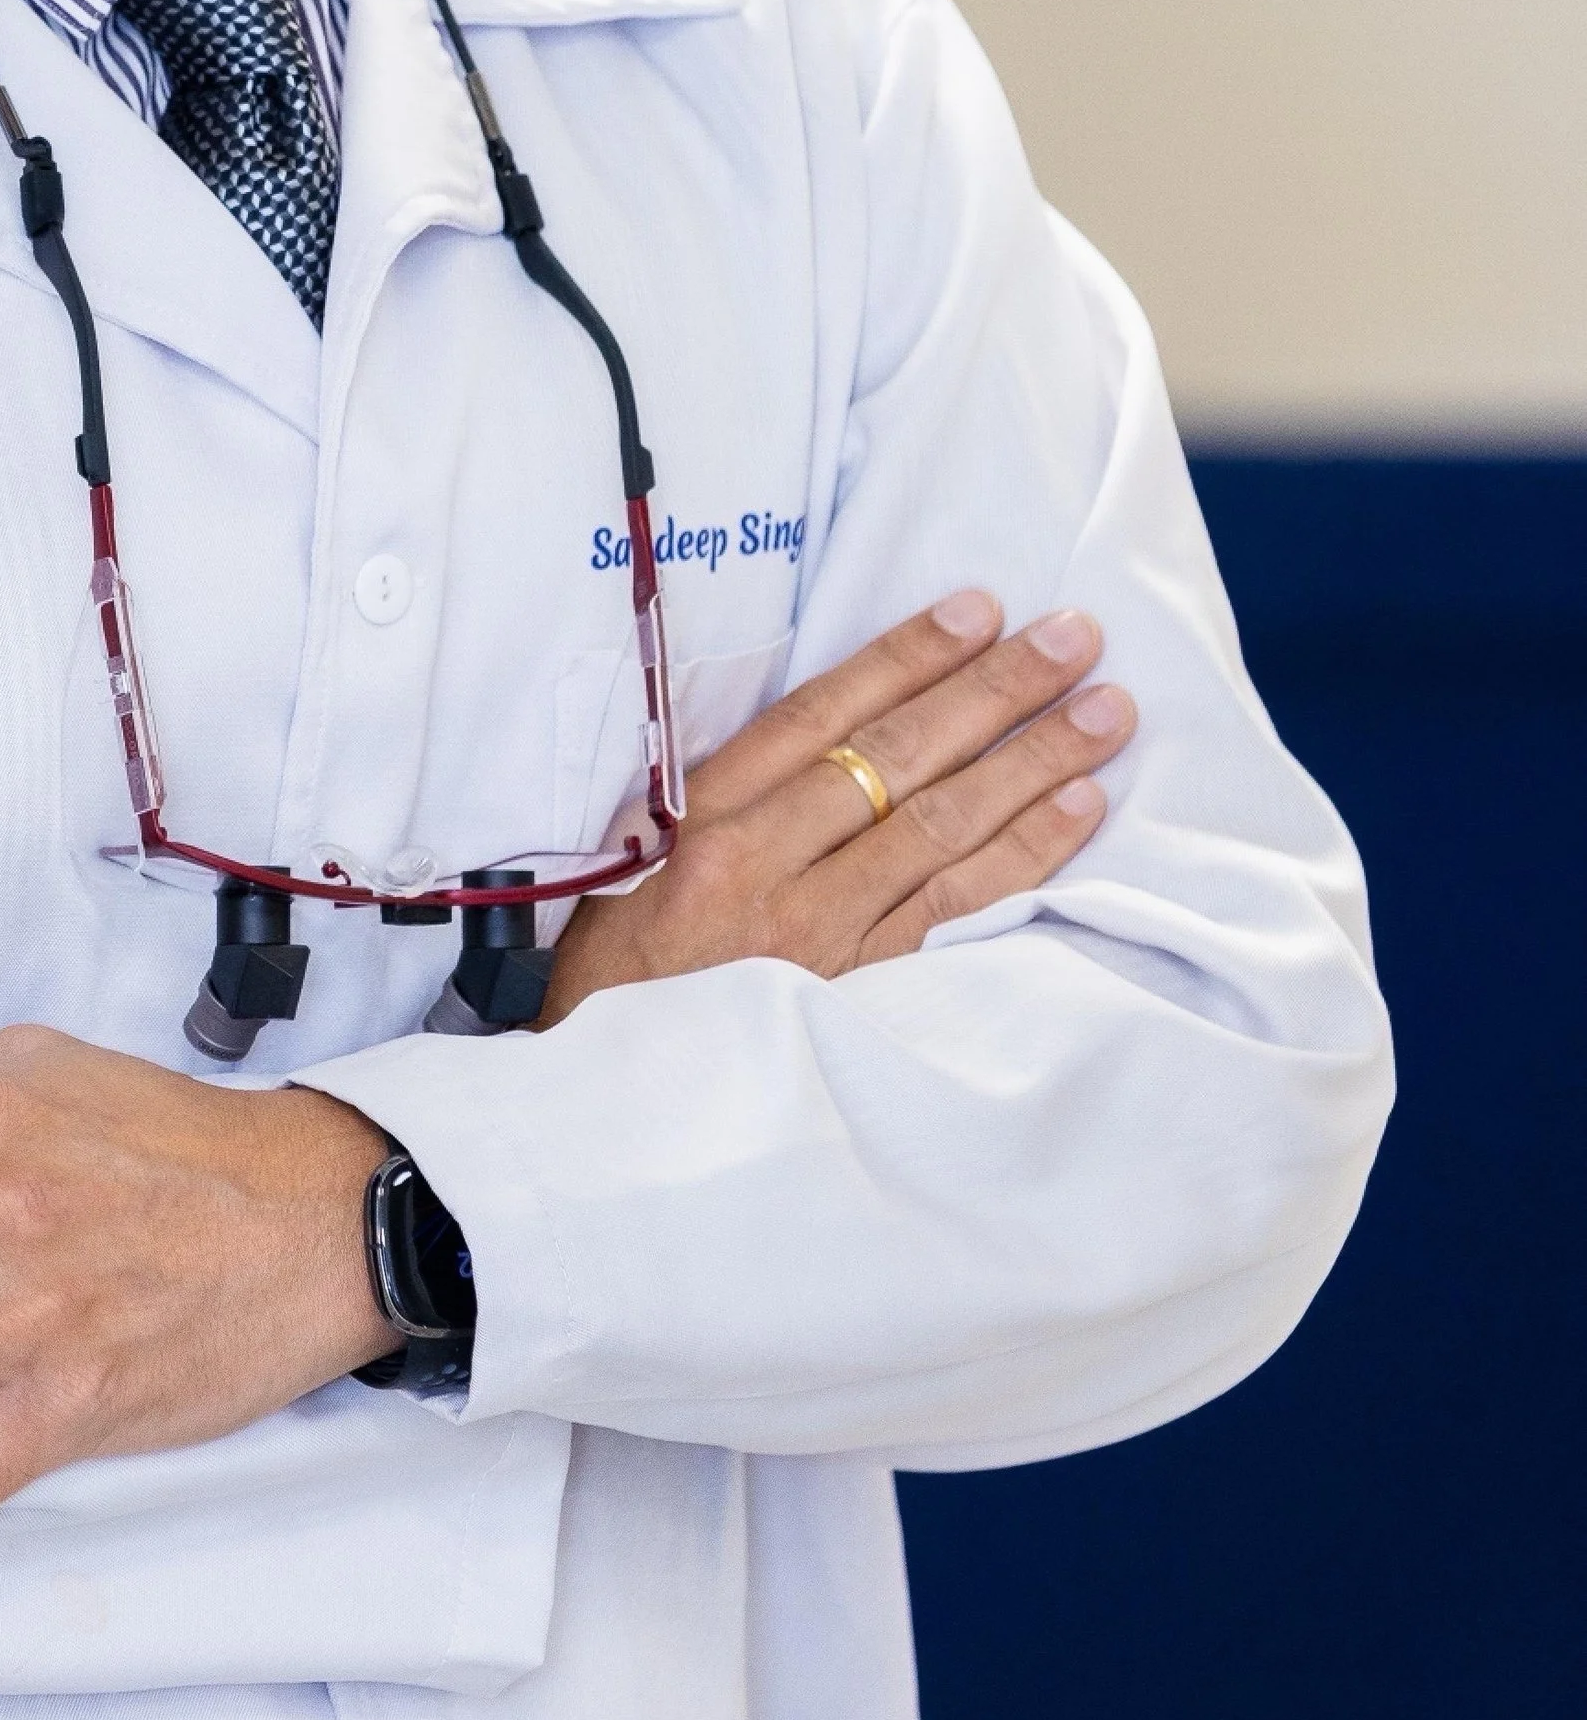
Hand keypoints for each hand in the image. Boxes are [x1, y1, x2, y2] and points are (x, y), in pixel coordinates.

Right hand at [540, 590, 1131, 1024]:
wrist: (614, 1111)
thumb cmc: (622, 977)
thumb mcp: (633, 866)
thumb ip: (723, 800)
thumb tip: (825, 726)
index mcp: (703, 820)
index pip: (821, 714)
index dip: (906, 655)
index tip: (979, 608)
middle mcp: (764, 867)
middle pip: (898, 757)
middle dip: (995, 689)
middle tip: (1076, 637)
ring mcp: (821, 936)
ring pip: (945, 827)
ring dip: (1034, 761)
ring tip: (1106, 712)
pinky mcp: (864, 997)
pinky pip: (960, 912)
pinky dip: (1025, 854)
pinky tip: (1078, 808)